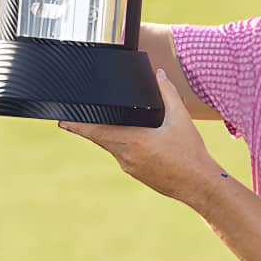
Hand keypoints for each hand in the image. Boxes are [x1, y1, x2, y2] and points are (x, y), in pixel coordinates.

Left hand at [59, 71, 225, 202]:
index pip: (96, 131)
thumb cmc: (190, 153)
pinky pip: (124, 156)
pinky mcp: (137, 174)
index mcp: (133, 141)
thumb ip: (168, 94)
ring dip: (112, 135)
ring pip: (113, 147)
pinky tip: (139, 140)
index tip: (61, 120)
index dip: (77, 125)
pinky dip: (125, 145)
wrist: (199, 184)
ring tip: (120, 123)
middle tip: (80, 115)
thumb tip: (159, 75)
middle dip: (92, 126)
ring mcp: (130, 167)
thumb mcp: (181, 119)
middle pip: (101, 138)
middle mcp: (126, 156)